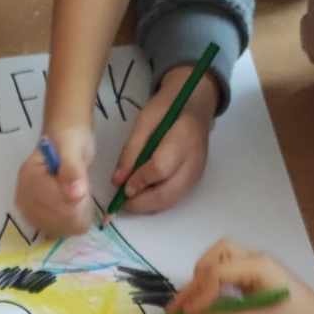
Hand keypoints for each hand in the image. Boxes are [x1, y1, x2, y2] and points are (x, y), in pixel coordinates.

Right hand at [14, 125, 95, 234]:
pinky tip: (76, 206)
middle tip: (82, 190)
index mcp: (28, 179)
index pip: (54, 206)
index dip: (75, 203)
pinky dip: (73, 222)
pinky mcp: (39, 219)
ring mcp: (30, 211)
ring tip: (79, 196)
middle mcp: (24, 198)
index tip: (84, 189)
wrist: (66, 140)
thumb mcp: (73, 148)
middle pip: (56, 222)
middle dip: (77, 211)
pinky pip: (60, 231)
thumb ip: (72, 170)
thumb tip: (76, 195)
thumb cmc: (69, 140)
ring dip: (76, 217)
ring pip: (60, 229)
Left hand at [109, 64, 217, 213]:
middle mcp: (194, 161)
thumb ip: (131, 150)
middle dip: (140, 203)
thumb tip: (117, 181)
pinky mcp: (194, 182)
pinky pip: (172, 200)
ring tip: (128, 199)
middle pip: (166, 194)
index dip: (138, 180)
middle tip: (120, 201)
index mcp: (184, 137)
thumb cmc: (167, 109)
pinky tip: (141, 195)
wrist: (194, 107)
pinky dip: (154, 203)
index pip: (160, 168)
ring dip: (146, 206)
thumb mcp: (144, 121)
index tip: (120, 187)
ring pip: (169, 202)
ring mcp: (196, 175)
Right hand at [167, 241, 313, 313]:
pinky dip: (211, 285)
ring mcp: (255, 267)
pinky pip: (226, 272)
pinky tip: (207, 303)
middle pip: (215, 256)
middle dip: (195, 282)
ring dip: (202, 279)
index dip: (198, 296)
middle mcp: (254, 260)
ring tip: (191, 304)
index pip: (217, 273)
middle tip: (180, 308)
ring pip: (219, 260)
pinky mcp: (254, 278)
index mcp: (258, 266)